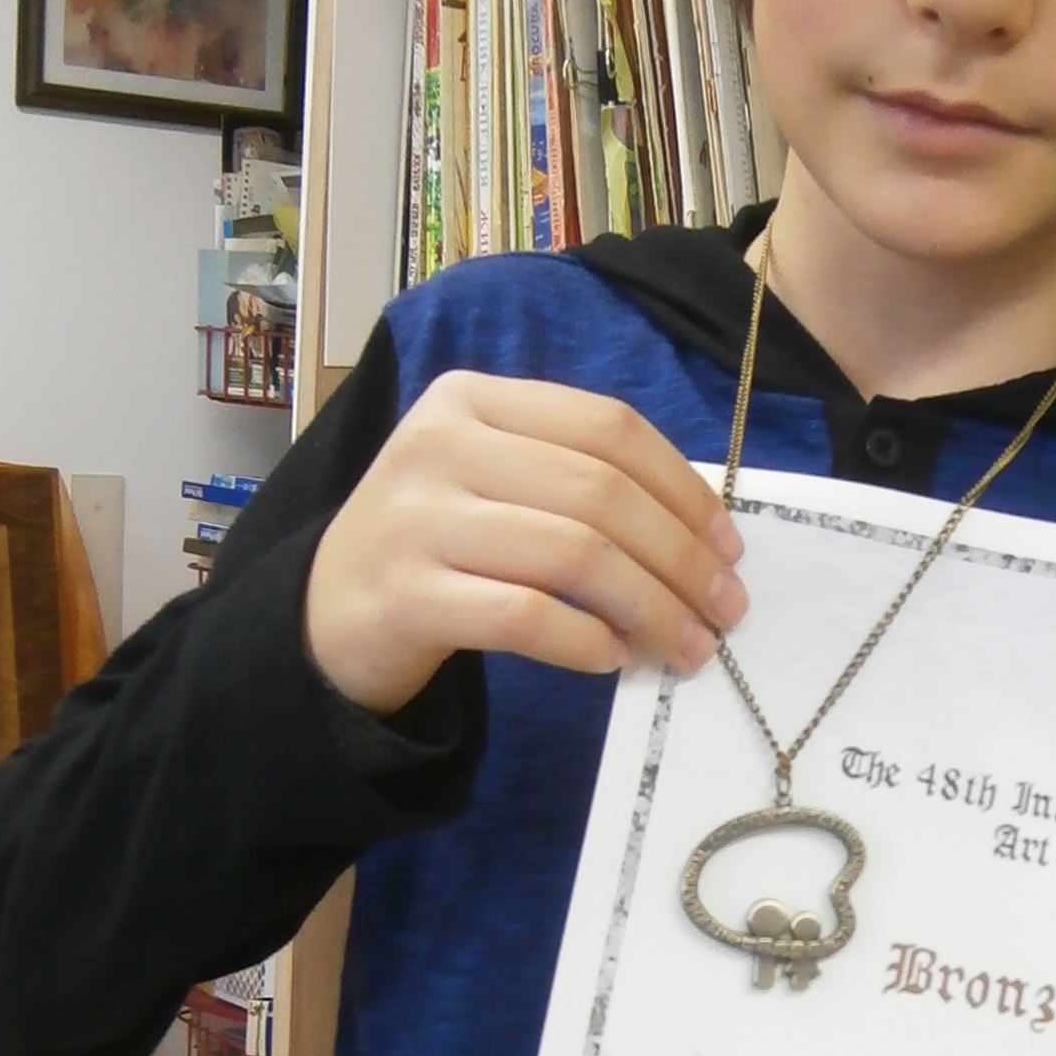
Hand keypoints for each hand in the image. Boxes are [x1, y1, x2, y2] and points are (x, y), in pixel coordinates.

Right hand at [305, 372, 746, 713]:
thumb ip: (578, 480)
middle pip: (599, 492)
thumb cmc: (440, 542)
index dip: (683, 487)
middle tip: (723, 609)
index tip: (729, 545)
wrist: (326, 612)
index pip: (608, 427)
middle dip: (680, 557)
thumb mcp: (495, 479)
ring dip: (649, 607)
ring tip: (687, 647)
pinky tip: (613, 658)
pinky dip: (583, 639)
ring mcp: (417, 518)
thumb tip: (705, 536)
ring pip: (572, 553)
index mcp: (473, 398)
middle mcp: (440, 444)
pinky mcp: (405, 596)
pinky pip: (522, 614)